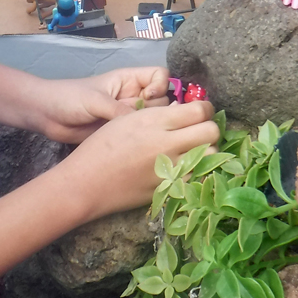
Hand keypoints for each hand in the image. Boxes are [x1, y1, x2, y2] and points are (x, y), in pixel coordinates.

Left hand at [34, 67, 169, 142]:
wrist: (47, 115)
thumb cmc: (70, 98)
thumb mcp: (97, 101)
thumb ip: (120, 111)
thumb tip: (146, 124)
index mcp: (129, 80)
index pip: (160, 75)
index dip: (160, 85)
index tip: (148, 97)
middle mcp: (133, 97)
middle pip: (162, 100)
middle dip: (158, 109)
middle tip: (144, 120)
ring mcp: (127, 115)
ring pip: (153, 119)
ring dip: (150, 126)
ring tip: (138, 134)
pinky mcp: (120, 133)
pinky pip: (139, 135)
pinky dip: (142, 140)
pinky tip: (137, 146)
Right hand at [66, 100, 218, 216]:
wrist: (86, 183)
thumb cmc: (100, 146)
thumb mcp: (127, 119)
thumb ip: (157, 115)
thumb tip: (182, 110)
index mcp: (155, 120)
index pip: (199, 110)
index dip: (205, 109)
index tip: (201, 111)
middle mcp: (167, 142)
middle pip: (211, 131)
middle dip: (210, 128)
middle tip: (201, 130)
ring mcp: (170, 168)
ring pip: (211, 155)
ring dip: (208, 150)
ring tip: (196, 149)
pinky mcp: (168, 189)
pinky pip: (198, 177)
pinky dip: (198, 171)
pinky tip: (189, 168)